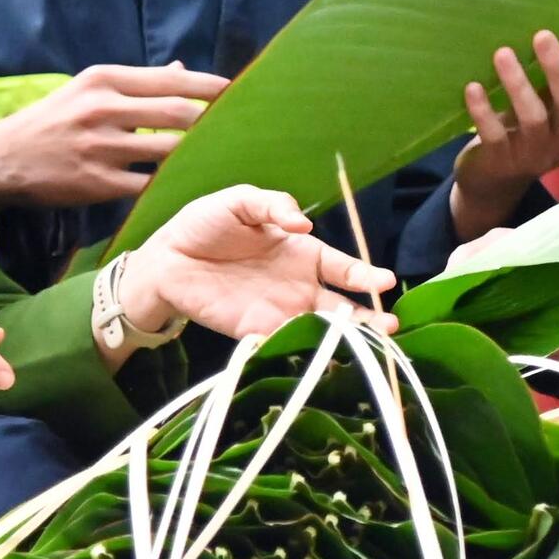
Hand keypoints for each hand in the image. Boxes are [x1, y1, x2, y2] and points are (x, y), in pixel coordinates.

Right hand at [0, 62, 228, 207]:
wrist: (3, 159)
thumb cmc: (53, 120)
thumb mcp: (89, 89)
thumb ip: (136, 83)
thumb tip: (182, 70)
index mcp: (104, 79)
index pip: (171, 80)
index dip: (211, 87)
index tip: (241, 91)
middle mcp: (103, 108)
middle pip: (178, 113)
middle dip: (216, 120)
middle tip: (245, 126)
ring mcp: (100, 147)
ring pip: (168, 150)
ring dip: (200, 154)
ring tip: (227, 155)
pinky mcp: (96, 183)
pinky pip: (148, 184)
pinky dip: (172, 184)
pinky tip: (192, 184)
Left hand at [118, 186, 397, 344]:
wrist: (167, 257)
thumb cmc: (206, 223)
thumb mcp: (240, 201)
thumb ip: (272, 204)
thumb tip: (303, 223)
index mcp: (302, 253)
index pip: (343, 267)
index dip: (364, 275)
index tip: (385, 282)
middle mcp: (298, 286)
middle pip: (342, 308)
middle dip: (369, 319)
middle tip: (391, 327)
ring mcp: (279, 312)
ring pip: (320, 331)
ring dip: (343, 340)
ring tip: (368, 348)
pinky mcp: (254, 331)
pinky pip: (284, 343)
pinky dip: (303, 350)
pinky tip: (321, 357)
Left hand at [450, 30, 558, 239]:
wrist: (493, 180)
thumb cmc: (524, 130)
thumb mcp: (546, 107)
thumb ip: (553, 81)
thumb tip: (550, 29)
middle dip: (557, 68)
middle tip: (541, 35)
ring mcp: (536, 157)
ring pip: (533, 118)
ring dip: (518, 84)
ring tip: (502, 53)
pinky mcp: (503, 163)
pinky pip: (495, 135)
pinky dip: (483, 110)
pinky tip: (472, 88)